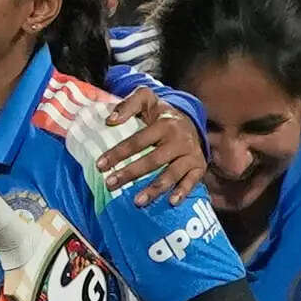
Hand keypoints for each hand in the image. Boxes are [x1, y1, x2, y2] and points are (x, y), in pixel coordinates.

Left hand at [100, 90, 205, 207]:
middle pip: (153, 160)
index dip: (119, 153)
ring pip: (172, 174)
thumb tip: (110, 121)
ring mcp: (191, 154)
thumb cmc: (162, 114)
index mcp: (165, 124)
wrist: (192, 120)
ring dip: (155, 188)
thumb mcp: (146, 99)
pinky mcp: (199, 166)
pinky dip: (183, 191)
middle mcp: (179, 140)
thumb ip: (128, 104)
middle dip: (131, 173)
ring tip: (137, 201)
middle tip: (110, 184)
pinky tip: (171, 202)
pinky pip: (192, 181)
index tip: (100, 165)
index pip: (138, 141)